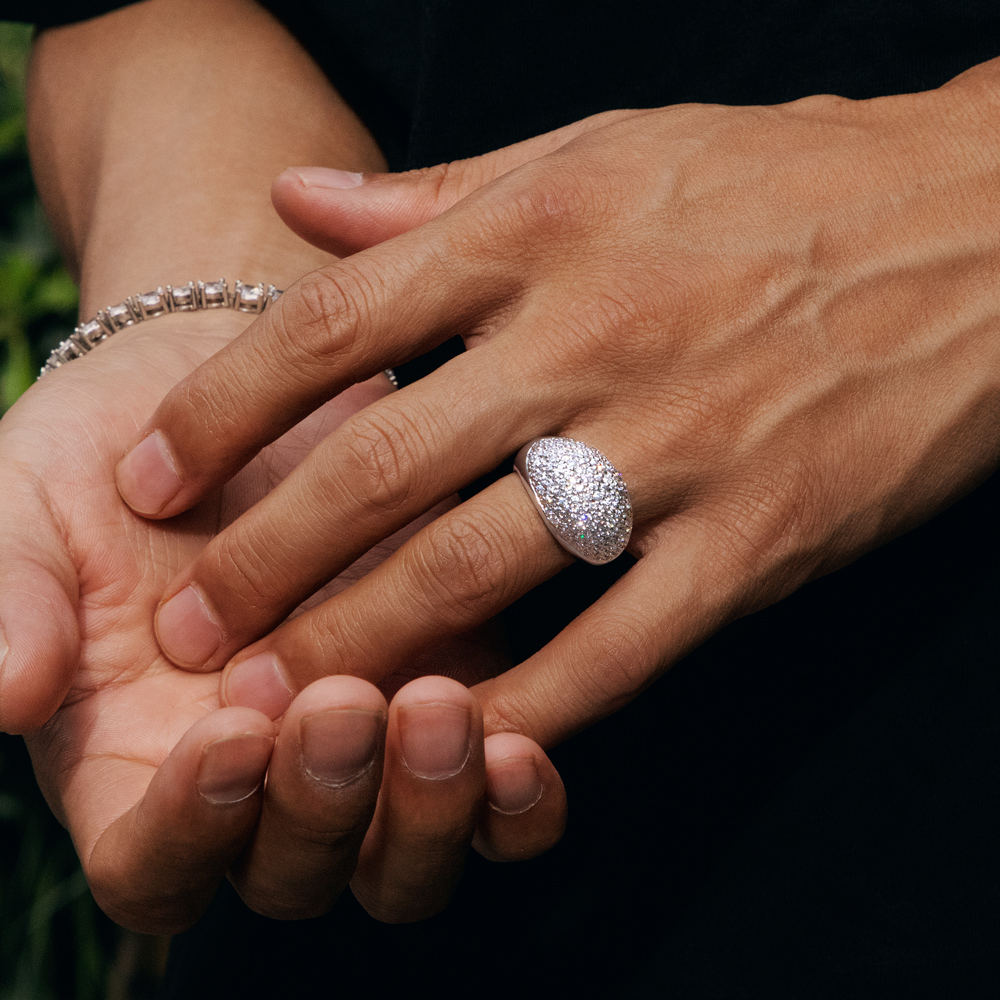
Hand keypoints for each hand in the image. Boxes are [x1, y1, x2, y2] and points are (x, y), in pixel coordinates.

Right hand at [1, 325, 563, 930]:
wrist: (231, 390)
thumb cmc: (109, 463)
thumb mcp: (28, 514)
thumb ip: (10, 601)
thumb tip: (4, 694)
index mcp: (141, 766)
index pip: (155, 863)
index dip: (190, 827)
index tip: (227, 730)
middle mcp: (260, 782)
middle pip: (295, 871)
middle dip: (324, 806)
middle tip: (341, 701)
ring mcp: (366, 749)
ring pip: (403, 854)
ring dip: (429, 808)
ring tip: (437, 706)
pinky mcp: (453, 697)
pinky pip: (496, 798)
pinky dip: (514, 799)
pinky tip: (524, 747)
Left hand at [116, 61, 999, 751]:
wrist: (974, 235)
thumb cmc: (776, 186)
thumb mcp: (599, 149)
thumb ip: (436, 193)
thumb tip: (295, 203)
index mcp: (539, 228)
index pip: (327, 325)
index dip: (217, 412)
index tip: (151, 482)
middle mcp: (592, 336)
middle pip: (377, 467)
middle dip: (261, 560)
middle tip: (188, 631)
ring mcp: (677, 445)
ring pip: (476, 568)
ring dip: (359, 646)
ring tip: (275, 698)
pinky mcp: (758, 538)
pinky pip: (616, 644)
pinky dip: (526, 706)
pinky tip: (449, 739)